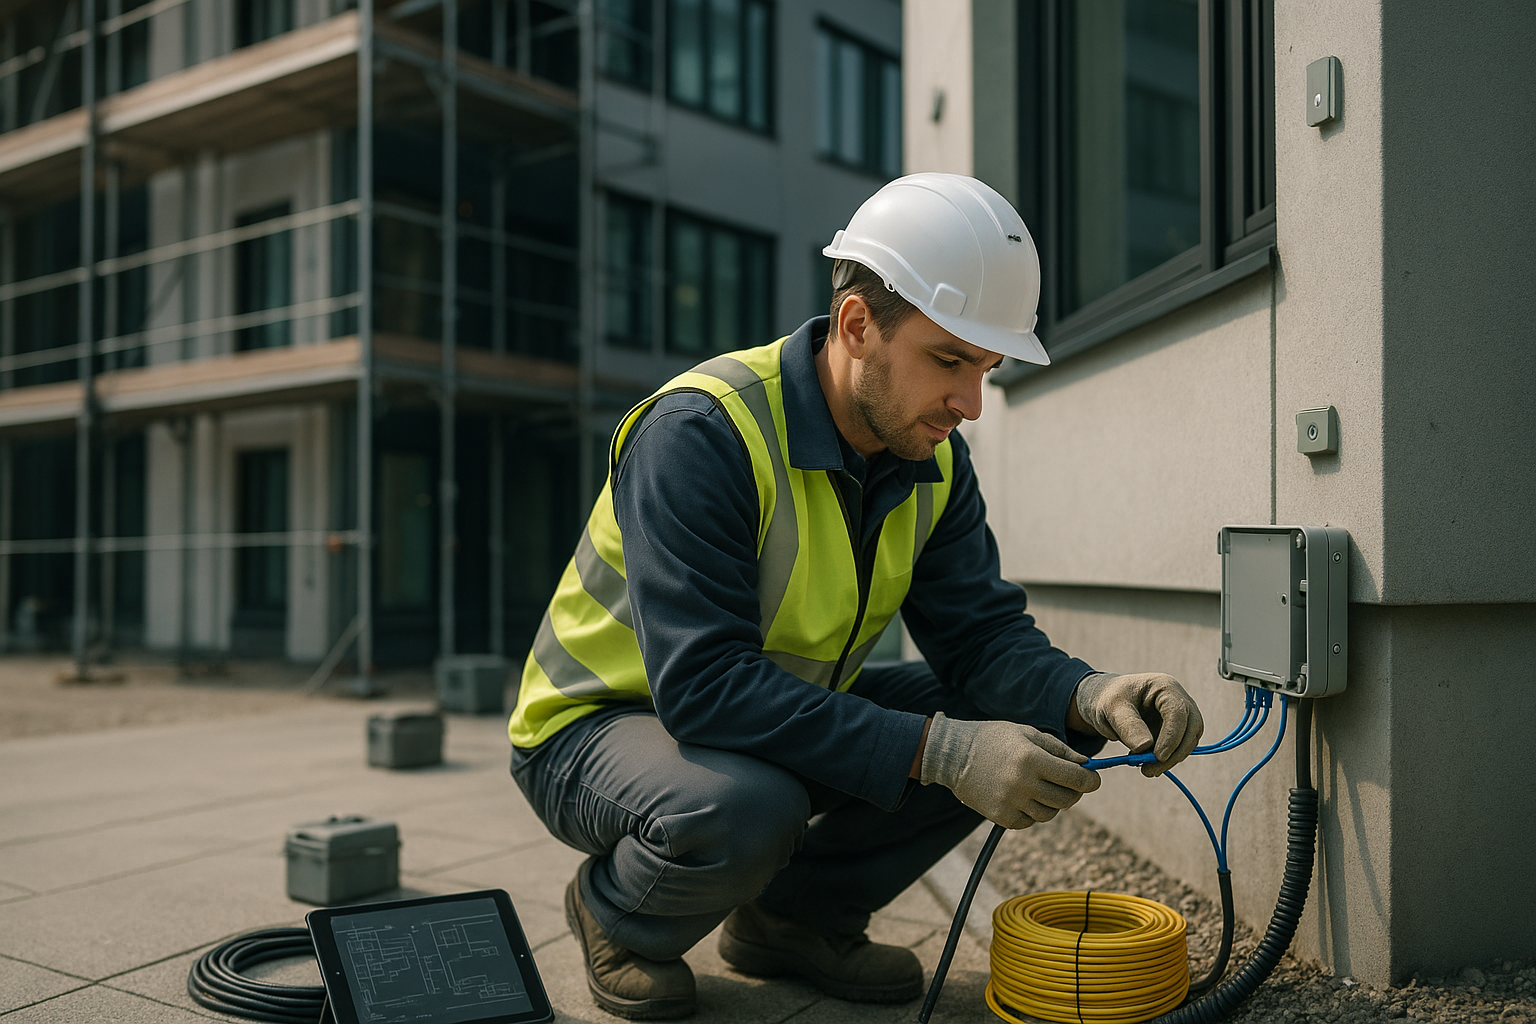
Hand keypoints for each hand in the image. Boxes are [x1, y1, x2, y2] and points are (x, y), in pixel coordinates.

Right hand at [919, 713, 1100, 829]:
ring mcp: (1011, 802)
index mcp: (1032, 759)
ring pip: (1049, 813)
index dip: (1090, 781)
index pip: (1075, 778)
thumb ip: (1058, 749)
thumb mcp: (1027, 733)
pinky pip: (1029, 821)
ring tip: (1042, 788)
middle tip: (1070, 784)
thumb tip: (1085, 764)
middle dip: (1074, 792)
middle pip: (1066, 799)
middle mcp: (1023, 783)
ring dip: (1052, 803)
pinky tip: (1024, 797)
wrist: (953, 754)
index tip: (1093, 779)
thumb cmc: (994, 738)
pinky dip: (1032, 812)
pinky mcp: (1000, 817)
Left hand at [1072, 672, 1203, 776]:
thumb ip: (1128, 726)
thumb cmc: (1109, 700)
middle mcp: (1178, 699)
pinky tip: (1146, 764)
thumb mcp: (1111, 709)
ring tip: (1144, 768)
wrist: (1106, 703)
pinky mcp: (1177, 730)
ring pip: (1188, 742)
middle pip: (1191, 729)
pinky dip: (1166, 759)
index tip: (1158, 757)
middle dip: (1174, 753)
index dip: (1172, 737)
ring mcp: (1181, 716)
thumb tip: (1145, 746)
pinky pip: (1179, 748)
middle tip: (1149, 771)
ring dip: (1170, 759)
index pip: (1178, 713)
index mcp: (1164, 687)